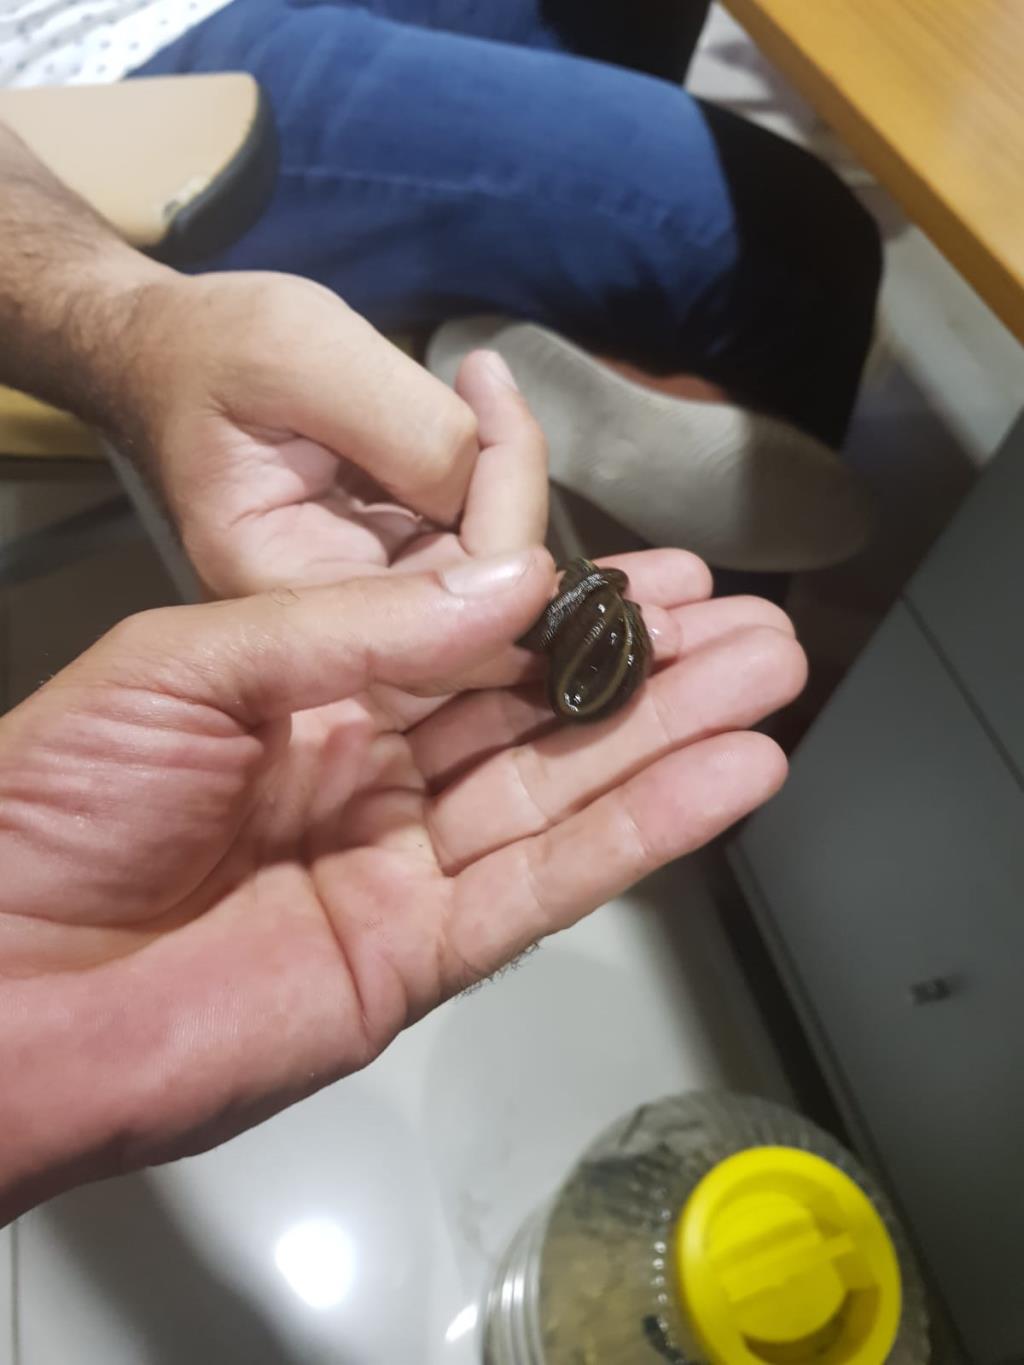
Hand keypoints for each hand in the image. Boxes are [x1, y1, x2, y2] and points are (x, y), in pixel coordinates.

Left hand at [0, 550, 803, 1220]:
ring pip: (562, 796)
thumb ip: (357, 631)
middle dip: (651, 671)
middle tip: (757, 624)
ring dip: (672, 741)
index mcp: (313, 697)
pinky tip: (729, 780)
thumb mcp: (188, 667)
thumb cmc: (50, 804)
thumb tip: (512, 585)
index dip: (572, 611)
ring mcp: (401, 872)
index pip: (472, 644)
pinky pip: (545, 888)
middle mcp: (372, 779)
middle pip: (537, 720)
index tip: (670, 573)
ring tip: (772, 681)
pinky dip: (641, 836)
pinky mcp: (417, 961)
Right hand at [118, 272, 540, 594]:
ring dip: (506, 479)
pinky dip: (492, 476)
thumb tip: (485, 488)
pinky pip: (474, 543)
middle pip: (478, 606)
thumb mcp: (299, 353)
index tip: (495, 409)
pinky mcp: (391, 565)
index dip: (501, 524)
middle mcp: (328, 621)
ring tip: (480, 387)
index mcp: (280, 588)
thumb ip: (403, 429)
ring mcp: (366, 598)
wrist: (172, 355)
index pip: (434, 612)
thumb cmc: (214, 347)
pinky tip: (477, 410)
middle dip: (511, 492)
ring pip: (490, 576)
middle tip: (490, 388)